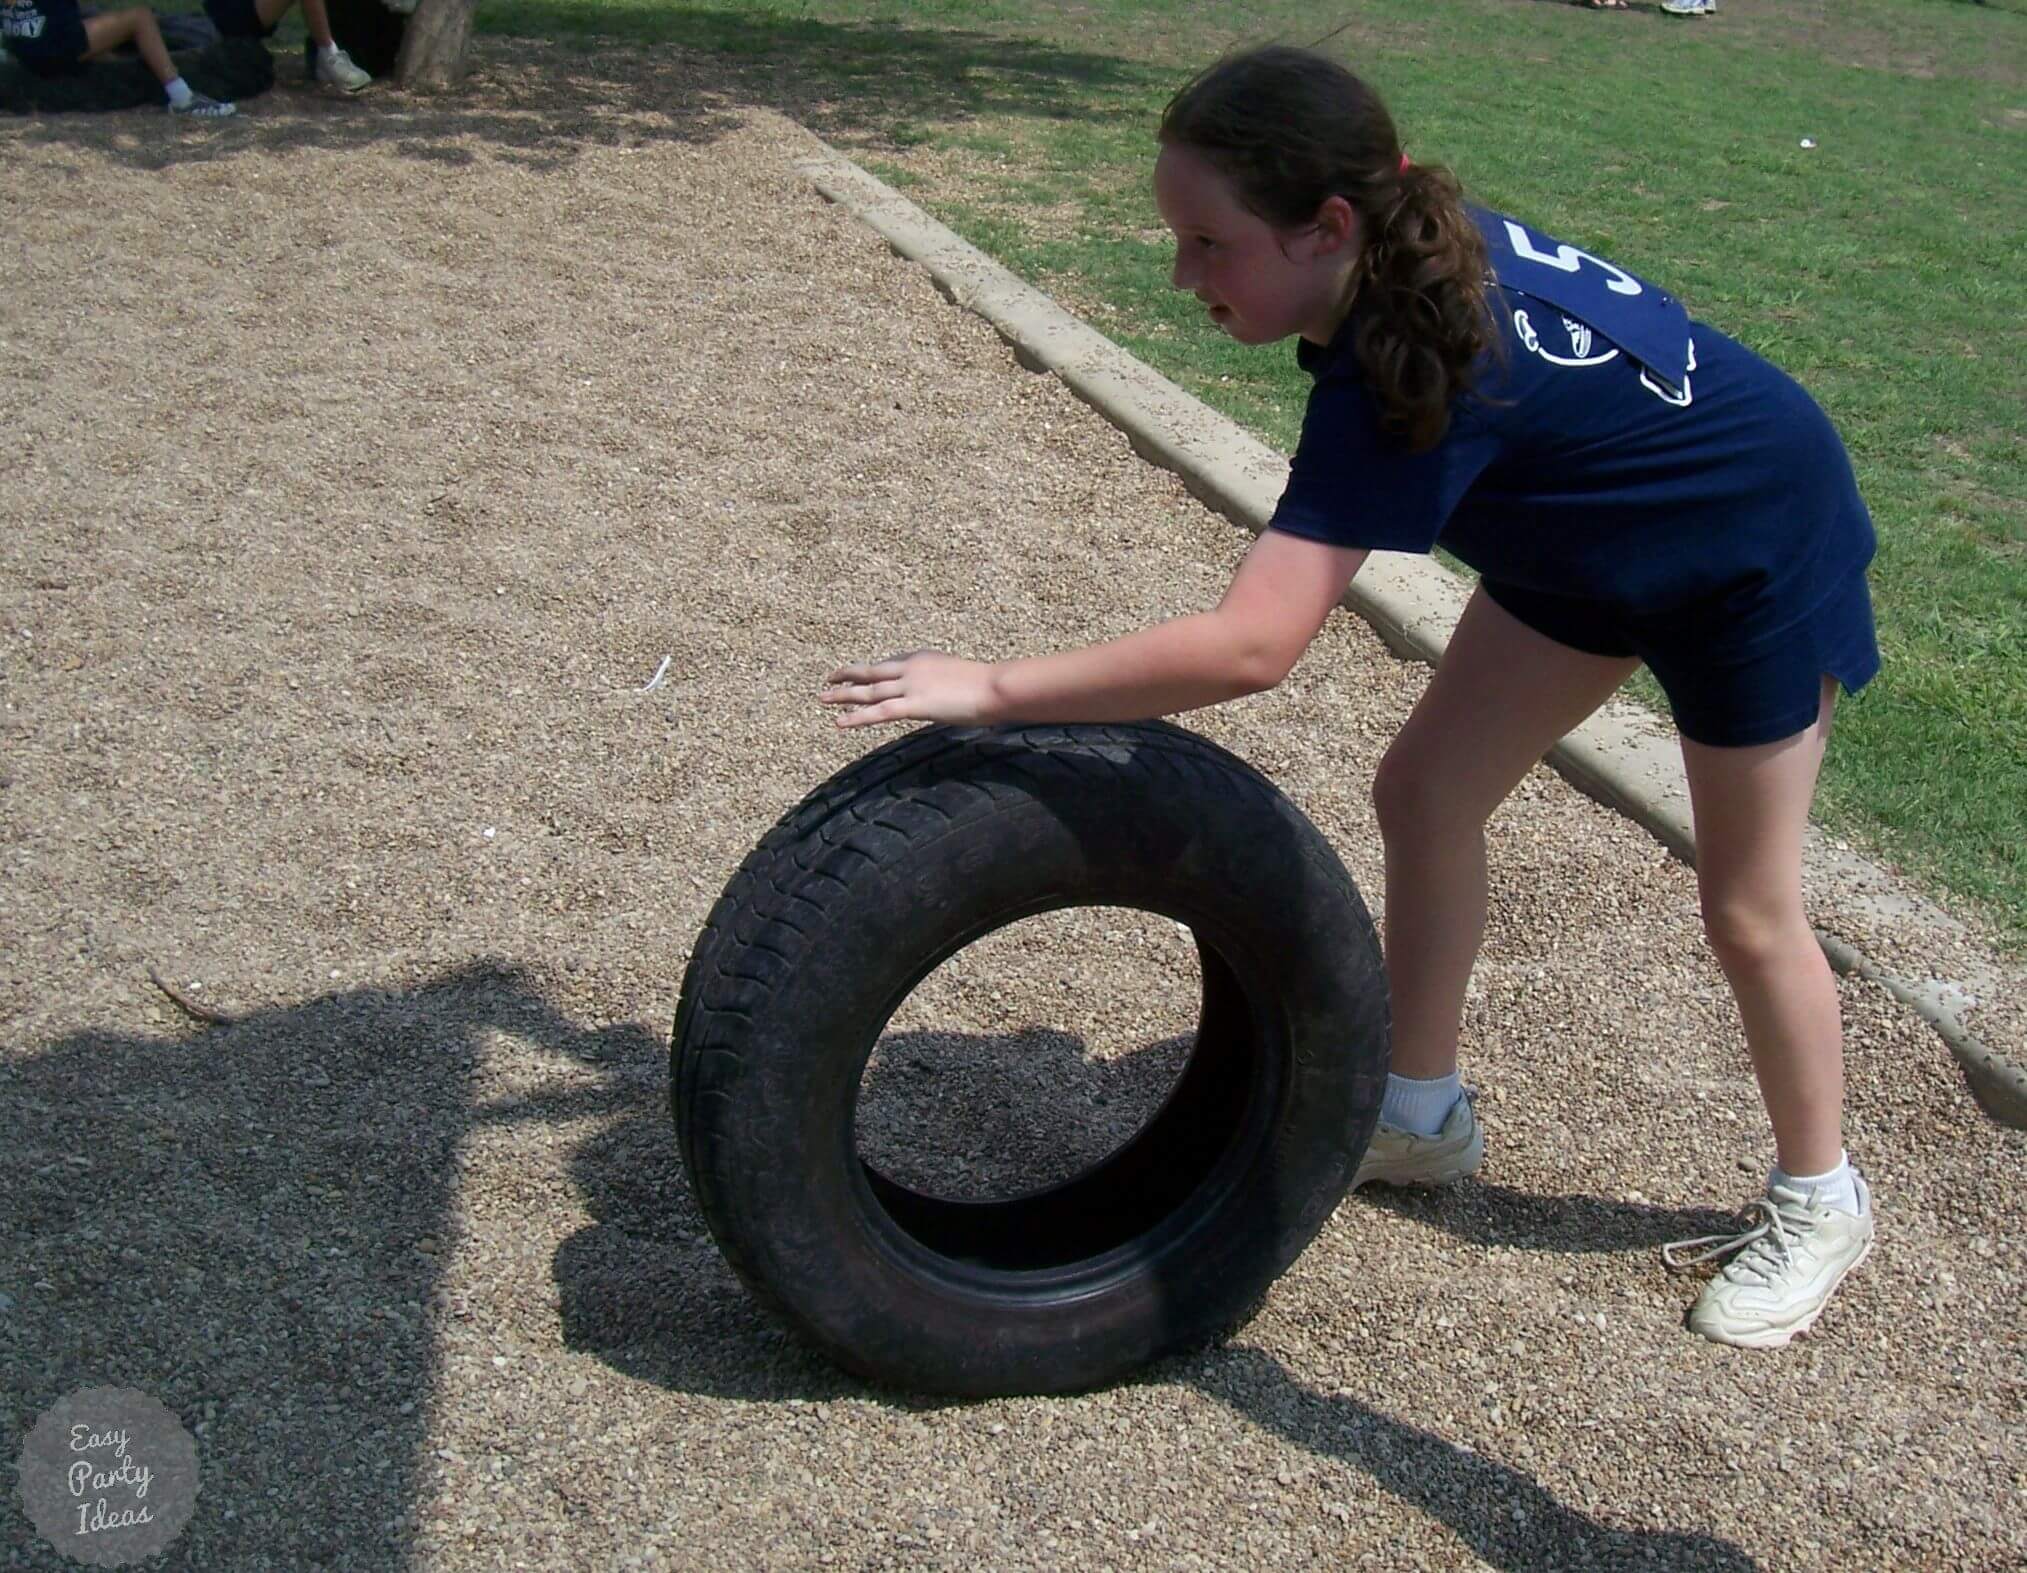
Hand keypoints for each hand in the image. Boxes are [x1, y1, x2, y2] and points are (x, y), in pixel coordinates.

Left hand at [819, 650, 998, 729]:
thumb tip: (948, 694)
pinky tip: (839, 722)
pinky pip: (878, 712)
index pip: (891, 663)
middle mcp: (911, 667)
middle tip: (830, 679)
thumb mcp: (962, 678)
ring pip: (869, 691)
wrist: (996, 688)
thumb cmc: (989, 686)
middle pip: (871, 671)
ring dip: (843, 695)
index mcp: (923, 658)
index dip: (873, 672)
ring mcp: (910, 685)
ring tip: (822, 698)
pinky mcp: (913, 705)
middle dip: (849, 676)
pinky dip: (856, 717)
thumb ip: (946, 684)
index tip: (861, 676)